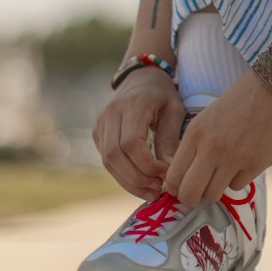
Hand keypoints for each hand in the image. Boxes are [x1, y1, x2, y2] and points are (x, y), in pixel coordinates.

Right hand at [92, 68, 184, 199]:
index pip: (131, 142)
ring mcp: (100, 123)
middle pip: (114, 155)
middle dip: (136, 178)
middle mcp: (111, 113)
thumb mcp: (174, 110)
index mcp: (132, 104)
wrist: (140, 77)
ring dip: (128, 181)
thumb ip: (170, 140)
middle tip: (157, 191)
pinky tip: (140, 183)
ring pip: (107, 161)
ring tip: (150, 192)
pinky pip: (107, 159)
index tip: (166, 175)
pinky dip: (122, 175)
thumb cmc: (162, 94)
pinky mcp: (97, 133)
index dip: (146, 164)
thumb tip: (170, 172)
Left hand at [163, 68, 271, 205]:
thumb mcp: (208, 118)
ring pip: (213, 195)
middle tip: (198, 191)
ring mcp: (234, 158)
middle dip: (191, 198)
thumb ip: (196, 145)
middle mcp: (211, 148)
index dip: (175, 187)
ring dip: (216, 187)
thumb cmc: (239, 101)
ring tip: (223, 172)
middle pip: (189, 194)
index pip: (173, 177)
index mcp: (195, 133)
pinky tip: (244, 161)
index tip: (183, 185)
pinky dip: (238, 178)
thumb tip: (185, 176)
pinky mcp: (256, 164)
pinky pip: (237, 185)